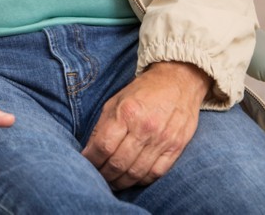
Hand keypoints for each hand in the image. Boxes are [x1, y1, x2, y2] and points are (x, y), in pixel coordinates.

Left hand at [81, 61, 210, 189]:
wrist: (179, 81)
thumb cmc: (143, 91)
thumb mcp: (116, 100)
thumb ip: (103, 125)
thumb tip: (90, 150)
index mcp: (127, 113)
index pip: (104, 146)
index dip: (91, 160)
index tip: (84, 163)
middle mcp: (145, 128)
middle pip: (119, 163)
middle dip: (104, 175)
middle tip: (97, 178)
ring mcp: (162, 140)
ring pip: (136, 172)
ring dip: (121, 182)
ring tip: (112, 183)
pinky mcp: (176, 148)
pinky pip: (156, 173)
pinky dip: (141, 181)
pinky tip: (132, 180)